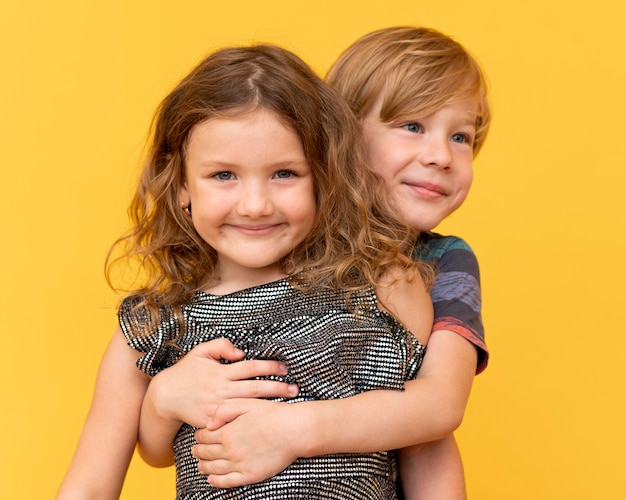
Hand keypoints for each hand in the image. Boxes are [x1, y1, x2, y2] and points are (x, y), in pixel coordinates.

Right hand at [148, 338, 298, 427]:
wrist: (166, 397)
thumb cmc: (186, 372)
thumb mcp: (200, 352)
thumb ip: (221, 346)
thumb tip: (241, 352)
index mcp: (220, 372)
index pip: (250, 367)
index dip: (269, 366)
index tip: (285, 368)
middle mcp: (221, 390)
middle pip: (255, 388)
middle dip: (277, 388)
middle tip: (295, 389)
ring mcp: (218, 407)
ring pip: (249, 405)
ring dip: (269, 404)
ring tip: (287, 404)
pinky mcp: (213, 421)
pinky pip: (235, 420)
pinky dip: (251, 419)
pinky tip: (265, 419)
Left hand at [192, 399, 299, 486]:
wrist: (293, 430)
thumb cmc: (272, 414)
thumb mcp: (246, 403)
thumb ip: (224, 411)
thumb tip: (208, 424)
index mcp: (227, 432)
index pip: (205, 436)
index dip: (199, 435)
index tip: (199, 435)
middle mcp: (230, 450)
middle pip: (206, 453)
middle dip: (198, 450)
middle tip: (195, 449)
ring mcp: (239, 464)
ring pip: (213, 468)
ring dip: (204, 466)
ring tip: (200, 465)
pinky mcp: (250, 475)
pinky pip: (227, 482)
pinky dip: (216, 482)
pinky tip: (211, 479)